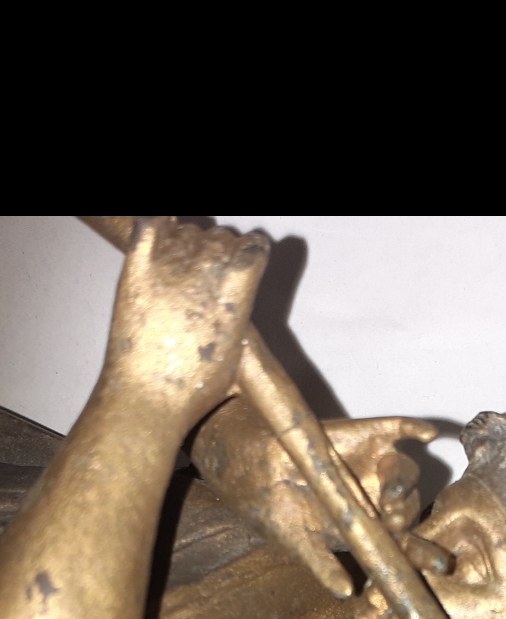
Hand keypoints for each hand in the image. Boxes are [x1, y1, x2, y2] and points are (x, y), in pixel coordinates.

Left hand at [103, 218, 268, 435]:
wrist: (149, 396)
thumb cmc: (196, 387)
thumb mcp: (239, 351)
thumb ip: (240, 310)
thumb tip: (234, 294)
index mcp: (240, 285)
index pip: (254, 244)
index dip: (249, 255)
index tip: (240, 270)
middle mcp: (209, 264)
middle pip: (221, 236)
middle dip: (218, 254)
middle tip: (205, 285)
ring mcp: (172, 261)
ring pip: (189, 230)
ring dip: (188, 245)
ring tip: (180, 275)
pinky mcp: (138, 263)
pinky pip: (153, 222)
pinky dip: (160, 225)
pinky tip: (161, 236)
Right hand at [194, 406, 438, 596]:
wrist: (253, 464)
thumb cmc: (278, 511)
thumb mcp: (298, 541)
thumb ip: (323, 565)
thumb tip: (345, 593)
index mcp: (370, 530)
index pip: (406, 546)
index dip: (426, 555)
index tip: (441, 566)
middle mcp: (380, 499)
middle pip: (410, 507)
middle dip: (406, 514)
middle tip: (393, 520)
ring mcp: (377, 465)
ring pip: (405, 472)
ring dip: (401, 481)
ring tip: (387, 492)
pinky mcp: (370, 435)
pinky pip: (398, 428)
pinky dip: (413, 428)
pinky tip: (427, 433)